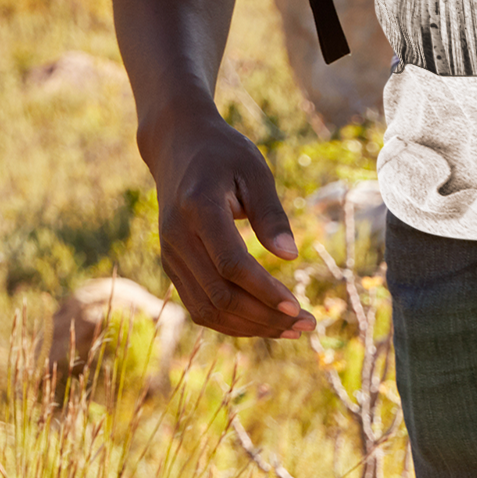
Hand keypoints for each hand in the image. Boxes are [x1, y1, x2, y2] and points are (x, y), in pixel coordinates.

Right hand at [146, 108, 314, 341]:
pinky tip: (263, 322)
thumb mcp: (255, 170)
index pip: (231, 264)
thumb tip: (290, 255)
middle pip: (220, 295)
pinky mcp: (172, 265)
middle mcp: (177, 237)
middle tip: (306, 325)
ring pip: (207, 309)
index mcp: (198, 209)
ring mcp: (170, 255)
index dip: (264, 291)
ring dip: (250, 327)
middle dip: (264, 317)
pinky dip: (231, 321)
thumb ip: (271, 212)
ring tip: (291, 330)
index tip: (297, 307)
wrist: (177, 147)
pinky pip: (199, 305)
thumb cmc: (224, 155)